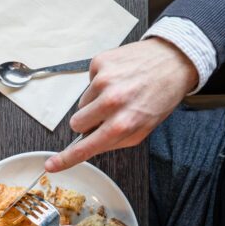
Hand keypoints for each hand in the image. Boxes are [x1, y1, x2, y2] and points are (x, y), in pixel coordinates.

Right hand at [45, 38, 197, 172]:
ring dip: (96, 101)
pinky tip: (118, 78)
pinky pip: (88, 82)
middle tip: (108, 114)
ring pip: (82, 103)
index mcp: (123, 124)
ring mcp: (104, 80)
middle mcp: (111, 102)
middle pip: (76, 123)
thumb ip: (114, 140)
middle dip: (88, 122)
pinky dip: (100, 83)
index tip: (51, 165)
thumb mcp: (143, 128)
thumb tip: (88, 144)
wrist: (174, 60)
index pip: (85, 147)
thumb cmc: (161, 96)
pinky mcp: (100, 63)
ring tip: (119, 92)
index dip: (65, 159)